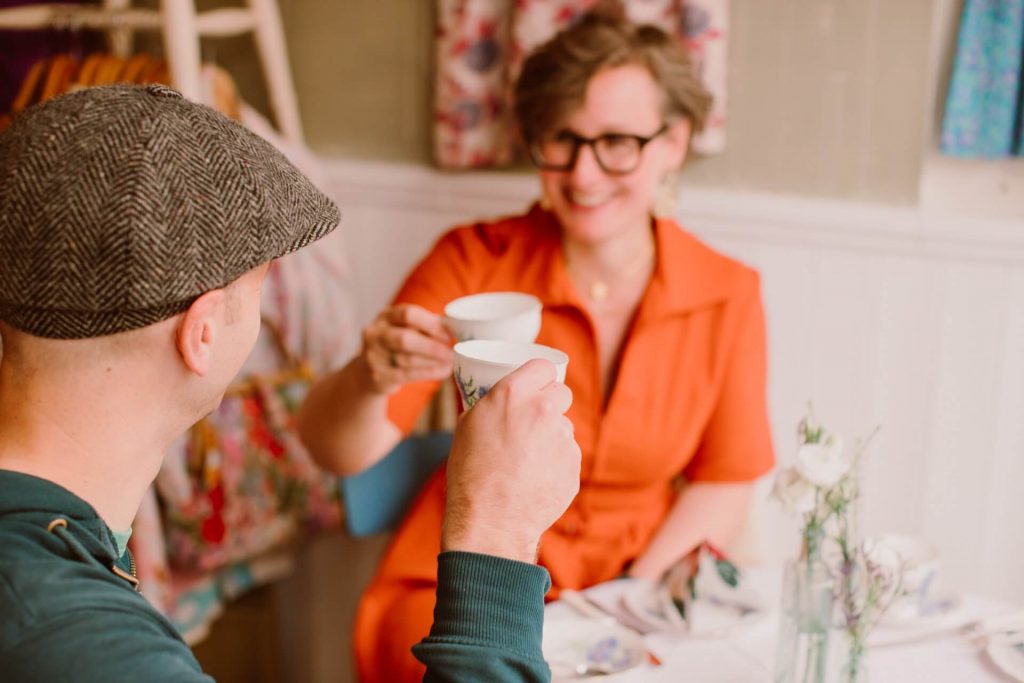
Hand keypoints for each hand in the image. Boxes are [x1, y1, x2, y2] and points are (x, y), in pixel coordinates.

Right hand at [359, 303, 452, 394]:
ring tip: (450, 361)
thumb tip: (453, 327)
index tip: (448, 333)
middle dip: (432, 346)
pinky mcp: (379, 376)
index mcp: (385, 316)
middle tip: (450, 351)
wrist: (368, 371)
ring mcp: (374, 356)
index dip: (431, 324)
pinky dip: (430, 372)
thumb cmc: (396, 344)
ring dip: (434, 361)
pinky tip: (444, 370)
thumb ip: (424, 325)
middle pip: (405, 339)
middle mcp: (375, 334)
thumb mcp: (403, 328)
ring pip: (408, 359)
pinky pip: (409, 375)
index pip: (408, 314)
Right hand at [442, 359, 580, 562]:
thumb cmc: (471, 474)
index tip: (537, 385)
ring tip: (526, 461)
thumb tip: (499, 397)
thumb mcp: (467, 426)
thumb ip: (491, 404)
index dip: (539, 376)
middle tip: (533, 423)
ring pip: (564, 426)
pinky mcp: (573, 463)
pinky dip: (556, 462)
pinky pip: (568, 454)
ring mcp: (562, 438)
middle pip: (561, 392)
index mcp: (513, 395)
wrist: (491, 521)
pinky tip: (535, 478)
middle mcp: (542, 410)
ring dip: (551, 436)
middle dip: (550, 404)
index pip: (543, 366)